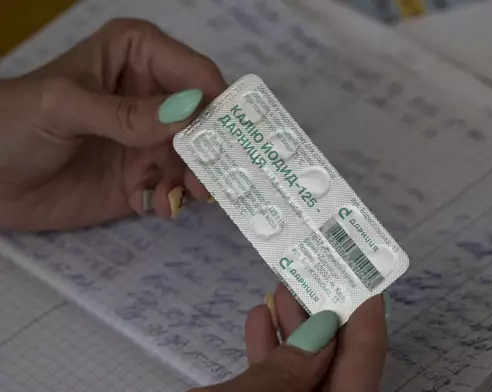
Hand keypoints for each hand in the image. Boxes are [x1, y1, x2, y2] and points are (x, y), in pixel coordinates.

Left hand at [0, 18, 226, 231]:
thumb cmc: (11, 125)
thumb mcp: (64, 107)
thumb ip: (125, 113)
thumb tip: (188, 112)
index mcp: (137, 56)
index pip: (194, 73)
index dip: (215, 101)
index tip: (227, 134)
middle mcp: (152, 94)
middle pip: (204, 119)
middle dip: (212, 147)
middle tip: (213, 176)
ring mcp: (149, 138)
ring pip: (196, 156)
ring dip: (195, 178)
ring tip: (182, 196)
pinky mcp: (143, 176)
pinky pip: (174, 187)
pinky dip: (171, 199)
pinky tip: (156, 207)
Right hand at [191, 285, 387, 391]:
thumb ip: (286, 370)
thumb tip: (322, 332)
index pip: (365, 358)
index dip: (367, 311)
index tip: (363, 267)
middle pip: (335, 362)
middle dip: (322, 314)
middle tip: (314, 268)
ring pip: (302, 375)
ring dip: (292, 332)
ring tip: (280, 289)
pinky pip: (277, 388)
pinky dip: (269, 358)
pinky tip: (257, 321)